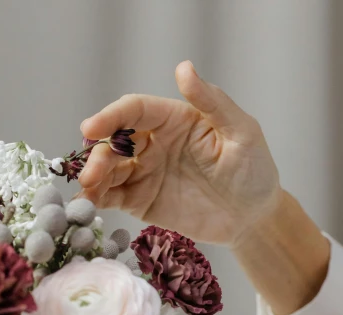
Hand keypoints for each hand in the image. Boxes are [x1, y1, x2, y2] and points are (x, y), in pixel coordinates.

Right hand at [79, 61, 279, 246]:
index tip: (92, 128)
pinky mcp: (142, 201)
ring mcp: (146, 173)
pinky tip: (88, 204)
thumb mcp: (241, 132)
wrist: (254, 217)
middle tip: (91, 172)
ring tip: (88, 190)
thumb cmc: (253, 170)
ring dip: (94, 177)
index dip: (111, 117)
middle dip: (99, 154)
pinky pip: (114, 197)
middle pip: (115, 141)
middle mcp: (154, 143)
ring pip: (109, 169)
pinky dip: (97, 199)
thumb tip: (184, 68)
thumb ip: (213, 102)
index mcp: (173, 119)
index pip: (135, 111)